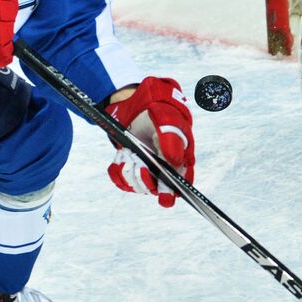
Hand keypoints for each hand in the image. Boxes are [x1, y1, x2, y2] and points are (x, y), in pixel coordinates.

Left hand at [105, 77, 194, 207]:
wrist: (134, 102)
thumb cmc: (157, 109)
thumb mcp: (166, 119)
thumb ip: (172, 139)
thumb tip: (175, 162)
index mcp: (181, 157)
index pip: (183, 182)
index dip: (174, 191)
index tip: (165, 198)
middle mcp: (165, 167)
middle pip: (159, 189)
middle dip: (147, 181)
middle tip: (140, 168)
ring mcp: (147, 169)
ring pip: (139, 186)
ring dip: (131, 172)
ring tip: (129, 154)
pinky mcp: (131, 168)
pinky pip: (123, 180)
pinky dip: (119, 171)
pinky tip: (121, 157)